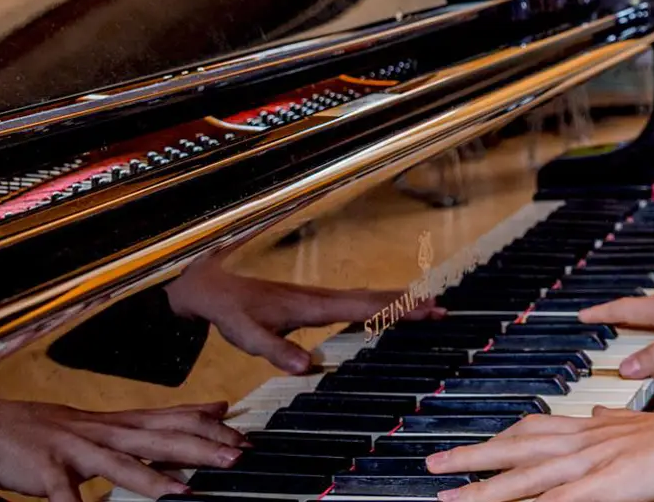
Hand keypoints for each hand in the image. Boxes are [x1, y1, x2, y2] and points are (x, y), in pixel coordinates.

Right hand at [0, 398, 243, 501]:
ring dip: (154, 480)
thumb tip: (213, 409)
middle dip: (201, 449)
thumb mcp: (110, 422)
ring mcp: (74, 450)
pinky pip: (65, 494)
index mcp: (120, 424)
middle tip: (237, 457)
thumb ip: (159, 420)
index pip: (174, 419)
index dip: (211, 428)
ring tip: (185, 493)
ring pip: (120, 464)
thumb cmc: (51, 430)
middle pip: (159, 439)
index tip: (245, 437)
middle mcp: (103, 432)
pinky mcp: (45, 470)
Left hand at [166, 252, 443, 373]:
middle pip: (374, 298)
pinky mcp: (314, 302)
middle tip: (441, 308)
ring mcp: (319, 298)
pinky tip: (385, 309)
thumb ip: (277, 351)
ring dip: (397, 301)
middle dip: (408, 303)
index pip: (364, 307)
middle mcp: (322, 298)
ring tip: (427, 305)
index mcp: (313, 306)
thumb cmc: (230, 309)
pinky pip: (355, 301)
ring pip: (367, 297)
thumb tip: (308, 368)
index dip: (396, 309)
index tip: (425, 309)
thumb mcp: (248, 335)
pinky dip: (378, 303)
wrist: (212, 286)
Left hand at [427, 404, 653, 501]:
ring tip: (449, 499)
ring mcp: (590, 462)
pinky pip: (557, 501)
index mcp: (591, 427)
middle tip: (431, 464)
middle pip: (515, 447)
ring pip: (525, 477)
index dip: (500, 437)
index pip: (535, 428)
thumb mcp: (640, 423)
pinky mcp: (603, 485)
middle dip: (471, 457)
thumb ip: (613, 421)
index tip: (475, 443)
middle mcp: (582, 440)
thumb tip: (597, 412)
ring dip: (484, 490)